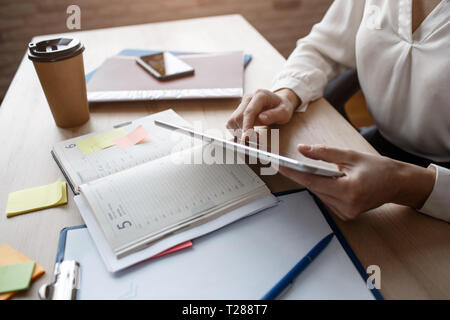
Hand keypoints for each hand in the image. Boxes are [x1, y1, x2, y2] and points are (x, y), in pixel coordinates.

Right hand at [226, 88, 300, 140]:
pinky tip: (248, 132)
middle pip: (238, 117)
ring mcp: (241, 104)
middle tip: (257, 139)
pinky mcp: (237, 110)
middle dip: (244, 131)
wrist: (278, 102)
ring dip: (240, 132)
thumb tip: (261, 118)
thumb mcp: (284, 111)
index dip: (247, 126)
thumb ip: (274, 115)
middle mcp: (248, 98)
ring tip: (255, 135)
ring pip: (232, 121)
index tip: (247, 138)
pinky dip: (238, 131)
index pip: (249, 112)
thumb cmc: (282, 107)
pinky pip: (231, 124)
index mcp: (260, 95)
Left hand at [278, 144, 435, 219]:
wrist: (397, 184)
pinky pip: (327, 200)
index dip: (293, 173)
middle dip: (301, 176)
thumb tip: (301, 149)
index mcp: (349, 190)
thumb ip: (324, 153)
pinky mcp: (346, 215)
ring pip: (319, 195)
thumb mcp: (350, 155)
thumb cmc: (378, 168)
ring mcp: (346, 213)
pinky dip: (323, 189)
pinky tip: (325, 180)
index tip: (278, 165)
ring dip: (313, 182)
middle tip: (285, 164)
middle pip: (314, 189)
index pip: (313, 182)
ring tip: (303, 170)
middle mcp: (347, 206)